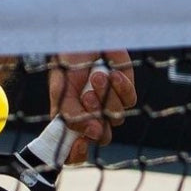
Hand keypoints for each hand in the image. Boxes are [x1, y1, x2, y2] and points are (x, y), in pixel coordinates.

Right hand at [49, 49, 136, 163]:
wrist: (83, 37)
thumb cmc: (68, 64)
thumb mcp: (61, 90)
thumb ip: (70, 115)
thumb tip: (92, 134)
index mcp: (72, 122)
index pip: (76, 152)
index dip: (77, 154)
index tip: (78, 143)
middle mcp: (92, 118)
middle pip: (102, 137)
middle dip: (95, 117)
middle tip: (86, 96)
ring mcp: (110, 105)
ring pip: (116, 118)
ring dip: (104, 97)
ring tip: (96, 76)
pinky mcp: (126, 91)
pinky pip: (129, 101)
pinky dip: (120, 88)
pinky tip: (112, 73)